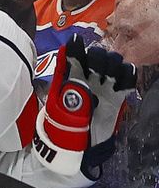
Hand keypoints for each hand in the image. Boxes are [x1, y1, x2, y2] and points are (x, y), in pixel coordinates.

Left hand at [34, 35, 135, 174]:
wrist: (77, 146)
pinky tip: (124, 76)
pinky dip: (127, 76)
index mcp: (72, 78)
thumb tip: (68, 58)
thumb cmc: (63, 123)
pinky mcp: (117, 98)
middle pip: (99, 57)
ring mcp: (104, 87)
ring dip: (113, 64)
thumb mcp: (59, 101)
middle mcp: (89, 79)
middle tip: (95, 67)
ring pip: (114, 65)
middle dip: (98, 57)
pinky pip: (127, 81)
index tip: (76, 42)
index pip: (76, 57)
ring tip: (108, 74)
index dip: (77, 48)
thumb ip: (67, 81)